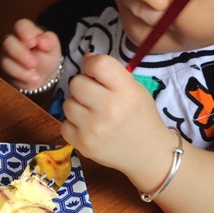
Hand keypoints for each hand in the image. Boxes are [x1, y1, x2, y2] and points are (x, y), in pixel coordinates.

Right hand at [0, 19, 61, 89]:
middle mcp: (13, 40)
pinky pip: (7, 71)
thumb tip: (41, 40)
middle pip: (8, 42)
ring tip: (35, 76)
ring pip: (5, 58)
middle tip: (33, 63)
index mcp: (26, 31)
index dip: (25, 33)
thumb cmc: (46, 56)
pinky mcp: (4, 67)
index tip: (33, 43)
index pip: (21, 25)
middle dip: (20, 53)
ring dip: (20, 68)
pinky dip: (21, 76)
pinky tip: (32, 79)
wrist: (41, 75)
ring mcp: (6, 54)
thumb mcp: (53, 48)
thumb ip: (50, 40)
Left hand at [60, 53, 170, 176]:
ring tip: (93, 113)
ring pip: (67, 103)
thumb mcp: (135, 90)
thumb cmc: (141, 117)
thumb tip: (86, 58)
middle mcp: (109, 109)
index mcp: (126, 92)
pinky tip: (89, 128)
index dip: (91, 65)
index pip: (98, 64)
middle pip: (76, 83)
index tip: (94, 73)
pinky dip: (74, 125)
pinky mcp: (83, 144)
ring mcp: (94, 128)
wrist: (149, 154)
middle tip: (94, 96)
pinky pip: (64, 124)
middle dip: (83, 86)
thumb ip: (110, 73)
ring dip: (77, 106)